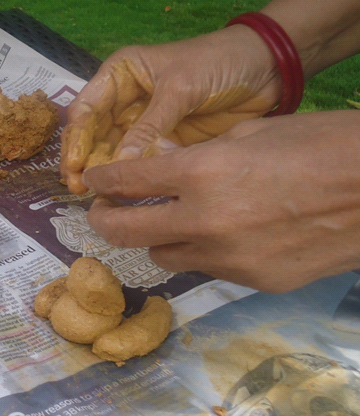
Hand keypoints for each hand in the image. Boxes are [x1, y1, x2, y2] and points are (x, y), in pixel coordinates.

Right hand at [61, 25, 284, 192]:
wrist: (267, 67)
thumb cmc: (218, 62)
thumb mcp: (179, 89)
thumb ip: (148, 127)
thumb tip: (118, 166)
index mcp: (121, 75)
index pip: (86, 109)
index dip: (76, 138)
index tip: (76, 165)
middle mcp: (125, 100)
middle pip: (94, 135)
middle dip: (85, 161)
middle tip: (80, 190)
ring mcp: (144, 124)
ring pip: (113, 152)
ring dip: (105, 173)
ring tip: (99, 197)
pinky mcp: (164, 142)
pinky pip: (141, 162)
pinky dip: (133, 178)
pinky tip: (126, 196)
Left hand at [81, 111, 359, 292]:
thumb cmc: (326, 144)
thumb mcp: (255, 132)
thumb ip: (200, 154)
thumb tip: (165, 163)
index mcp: (202, 172)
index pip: (126, 180)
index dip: (101, 181)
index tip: (91, 182)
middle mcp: (204, 220)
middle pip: (125, 231)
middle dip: (103, 220)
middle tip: (100, 213)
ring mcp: (229, 258)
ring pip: (164, 257)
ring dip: (159, 238)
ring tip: (172, 223)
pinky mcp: (255, 282)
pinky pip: (210, 268)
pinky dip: (207, 252)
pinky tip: (229, 235)